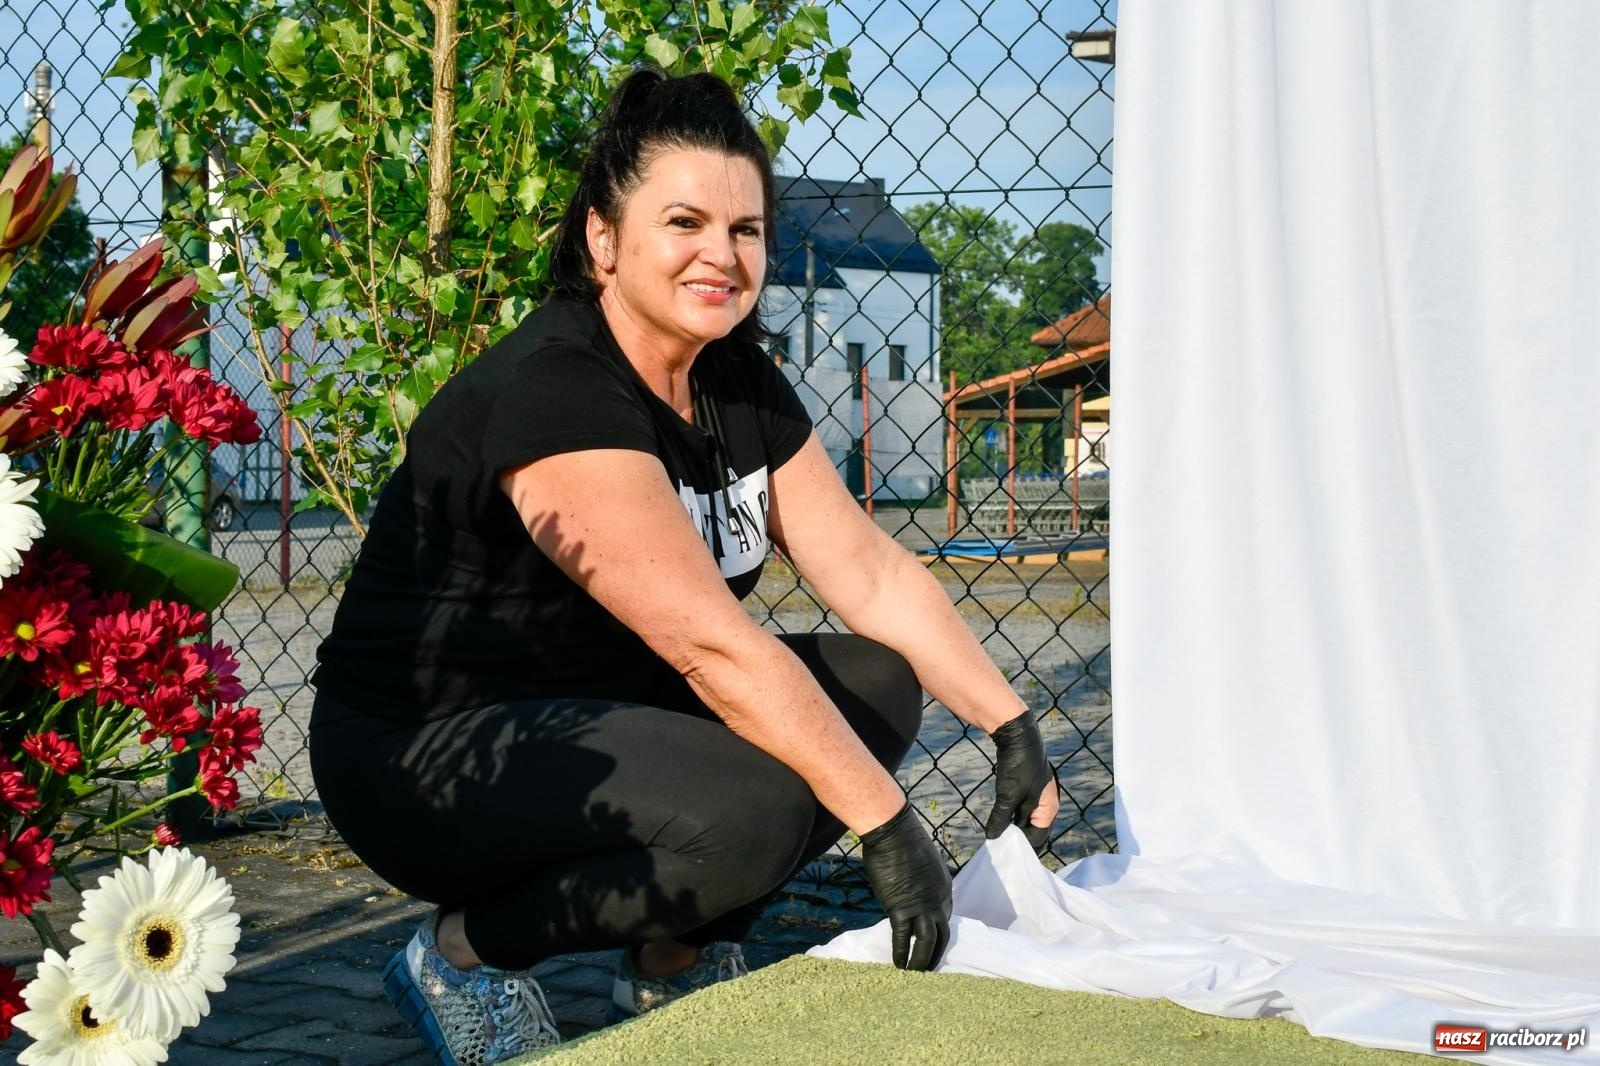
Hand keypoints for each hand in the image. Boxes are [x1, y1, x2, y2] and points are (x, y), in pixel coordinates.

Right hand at [860, 803, 951, 970]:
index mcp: (945, 888)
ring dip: (923, 961)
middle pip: (943, 935)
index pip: (945, 918)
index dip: (938, 934)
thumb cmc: (904, 840)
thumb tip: (912, 889)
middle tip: (929, 969)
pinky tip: (897, 964)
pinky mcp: (901, 908)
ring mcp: (922, 905)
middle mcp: (939, 900)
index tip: (931, 946)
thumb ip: (922, 880)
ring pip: (928, 941)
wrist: (894, 832)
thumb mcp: (923, 862)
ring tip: (915, 974)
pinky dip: (901, 953)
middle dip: (937, 954)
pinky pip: (903, 937)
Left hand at [984, 710, 1056, 852]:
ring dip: (1012, 825)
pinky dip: (1011, 814)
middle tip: (998, 845)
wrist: (1018, 734)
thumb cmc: (1018, 766)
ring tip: (997, 833)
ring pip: (1025, 818)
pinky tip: (999, 817)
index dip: (1021, 845)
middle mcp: (1047, 804)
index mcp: (1049, 809)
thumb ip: (1001, 819)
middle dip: (1017, 836)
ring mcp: (1038, 795)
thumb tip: (992, 837)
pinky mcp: (1028, 787)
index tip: (1003, 851)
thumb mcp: (1008, 795)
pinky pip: (1021, 807)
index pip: (1037, 838)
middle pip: (1033, 829)